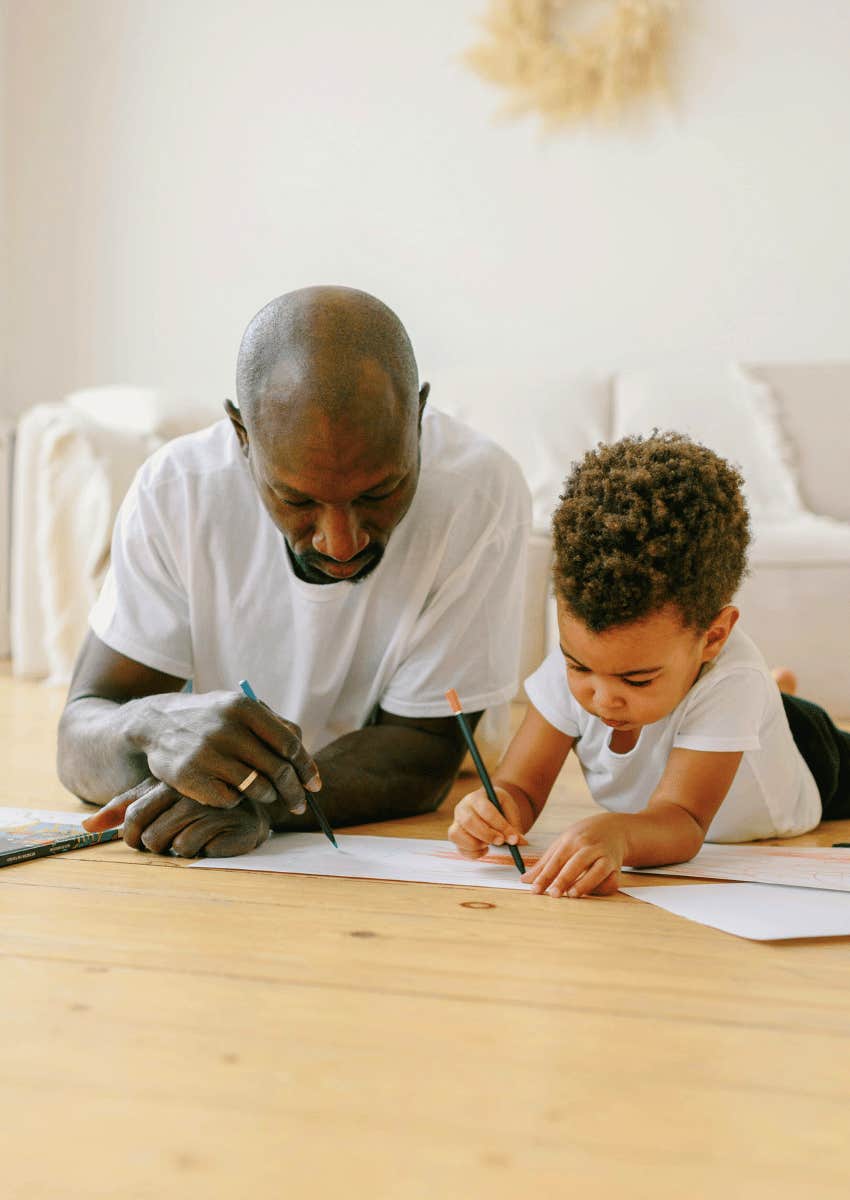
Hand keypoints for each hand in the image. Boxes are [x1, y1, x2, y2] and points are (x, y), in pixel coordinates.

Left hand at [82, 776, 270, 856]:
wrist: (246, 806)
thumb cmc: (195, 803)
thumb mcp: (156, 800)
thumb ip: (122, 809)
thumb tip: (86, 827)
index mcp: (169, 782)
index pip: (133, 815)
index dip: (131, 835)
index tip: (140, 839)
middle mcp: (190, 792)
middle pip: (149, 835)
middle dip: (154, 846)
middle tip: (169, 840)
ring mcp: (211, 807)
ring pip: (171, 844)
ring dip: (177, 849)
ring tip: (190, 838)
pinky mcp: (229, 825)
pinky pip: (195, 849)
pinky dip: (198, 851)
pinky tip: (209, 841)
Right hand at [137, 689, 320, 813]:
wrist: (156, 722)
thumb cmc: (210, 718)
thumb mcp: (239, 709)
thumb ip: (274, 725)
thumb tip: (305, 755)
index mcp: (243, 707)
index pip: (289, 745)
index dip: (306, 768)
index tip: (314, 785)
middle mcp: (226, 728)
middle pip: (278, 770)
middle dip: (294, 792)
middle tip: (299, 804)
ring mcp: (206, 753)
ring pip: (257, 788)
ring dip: (266, 795)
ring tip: (264, 793)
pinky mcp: (190, 777)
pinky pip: (230, 800)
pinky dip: (235, 800)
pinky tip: (230, 790)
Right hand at [448, 785, 527, 859]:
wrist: (491, 807)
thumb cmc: (500, 807)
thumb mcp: (510, 810)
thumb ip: (513, 825)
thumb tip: (518, 841)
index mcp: (477, 797)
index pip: (485, 810)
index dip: (499, 825)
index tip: (512, 838)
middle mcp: (462, 808)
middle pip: (468, 821)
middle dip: (487, 835)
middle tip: (501, 842)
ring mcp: (456, 822)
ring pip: (457, 835)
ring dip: (477, 844)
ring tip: (490, 844)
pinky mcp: (455, 836)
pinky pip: (459, 848)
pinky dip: (473, 853)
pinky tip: (485, 849)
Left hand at [521, 815, 624, 897]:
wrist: (612, 829)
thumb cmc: (582, 838)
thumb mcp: (562, 844)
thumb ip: (544, 863)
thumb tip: (524, 880)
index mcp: (573, 840)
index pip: (556, 860)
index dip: (545, 876)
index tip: (534, 889)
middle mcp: (590, 847)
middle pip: (576, 863)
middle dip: (564, 879)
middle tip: (553, 894)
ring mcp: (605, 857)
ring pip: (598, 871)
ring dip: (585, 883)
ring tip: (572, 895)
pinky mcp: (617, 868)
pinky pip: (611, 880)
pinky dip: (602, 888)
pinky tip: (591, 893)